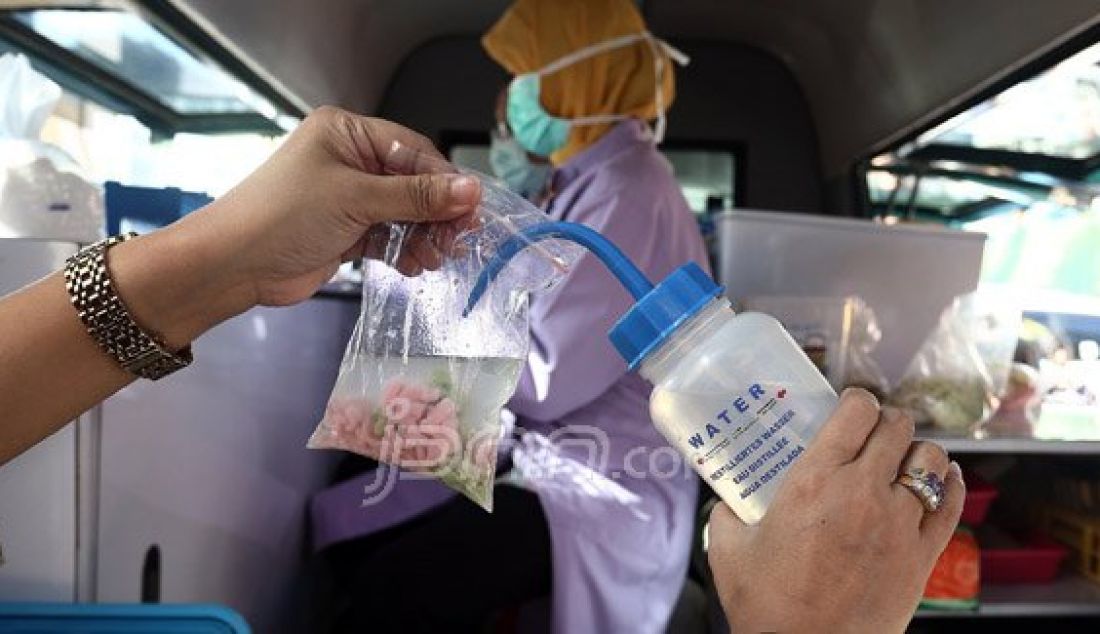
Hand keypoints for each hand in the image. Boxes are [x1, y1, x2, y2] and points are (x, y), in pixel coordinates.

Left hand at [109, 107, 480, 346]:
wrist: (233, 265)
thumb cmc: (282, 216)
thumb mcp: (356, 199)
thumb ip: (416, 196)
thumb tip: (470, 190)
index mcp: (347, 133)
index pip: (413, 152)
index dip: (444, 182)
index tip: (471, 209)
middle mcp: (348, 160)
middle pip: (412, 184)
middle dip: (435, 214)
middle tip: (457, 240)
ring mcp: (347, 197)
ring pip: (403, 213)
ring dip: (423, 236)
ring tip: (434, 258)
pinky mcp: (345, 230)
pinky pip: (388, 235)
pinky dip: (404, 250)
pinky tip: (414, 265)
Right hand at [707, 389, 964, 632]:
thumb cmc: (767, 606)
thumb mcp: (729, 548)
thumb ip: (729, 513)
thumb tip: (730, 501)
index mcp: (815, 481)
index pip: (856, 412)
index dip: (857, 400)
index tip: (850, 407)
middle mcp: (863, 492)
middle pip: (897, 427)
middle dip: (887, 421)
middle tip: (874, 432)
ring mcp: (900, 523)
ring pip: (931, 459)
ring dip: (918, 451)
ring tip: (904, 459)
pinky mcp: (923, 554)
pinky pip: (951, 503)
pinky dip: (949, 483)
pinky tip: (941, 480)